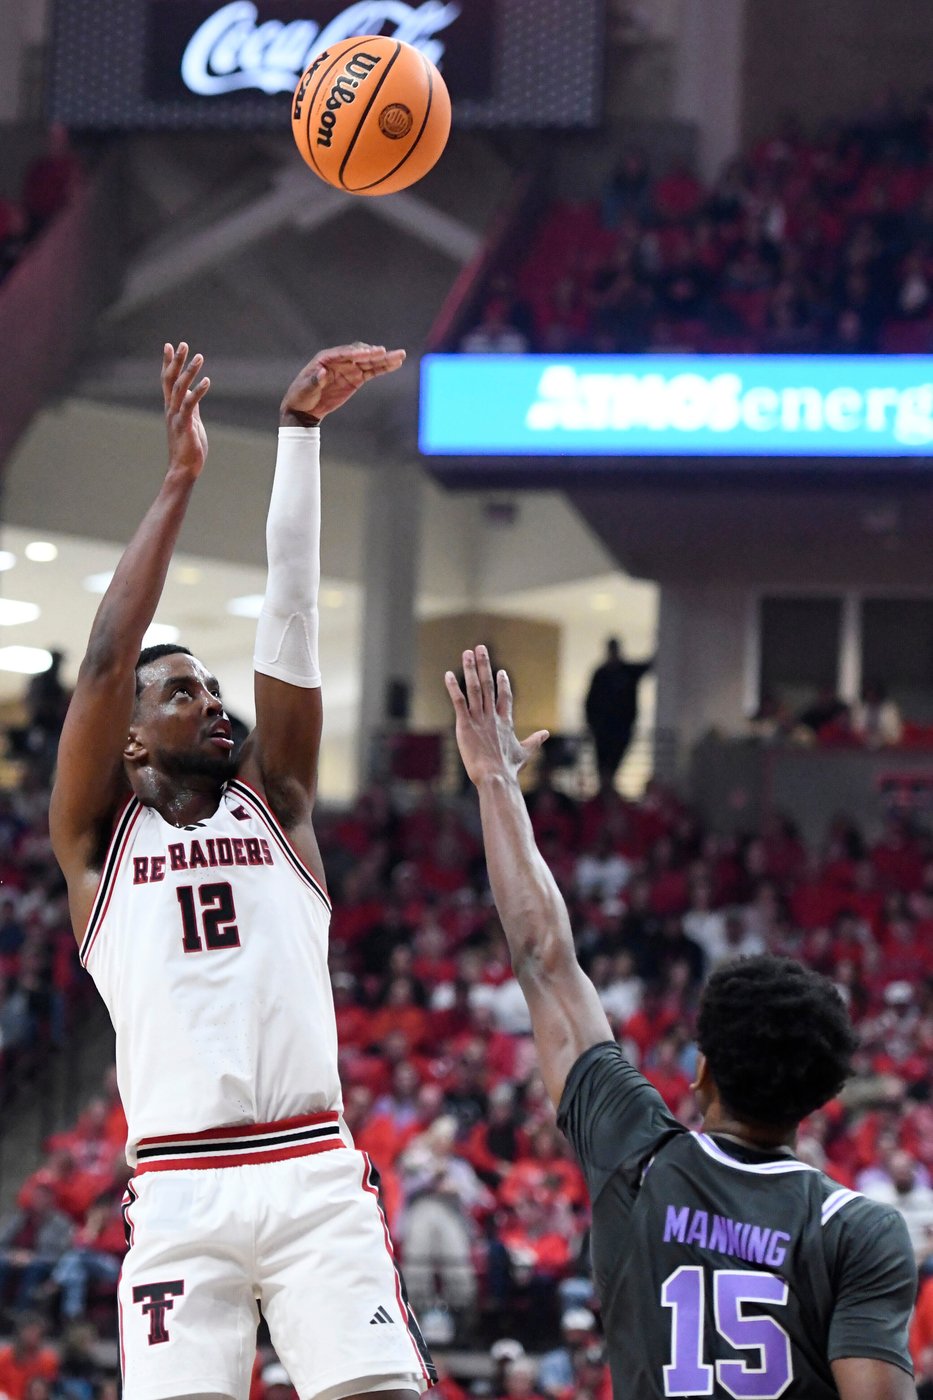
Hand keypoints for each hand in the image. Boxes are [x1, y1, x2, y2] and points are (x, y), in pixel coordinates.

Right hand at [162, 342, 209, 476]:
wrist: (184, 469)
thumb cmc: (188, 448)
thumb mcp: (191, 421)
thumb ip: (191, 406)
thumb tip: (194, 393)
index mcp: (172, 407)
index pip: (167, 381)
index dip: (168, 363)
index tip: (169, 346)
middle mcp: (171, 409)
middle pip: (171, 380)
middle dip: (176, 361)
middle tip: (183, 344)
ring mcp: (177, 417)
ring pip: (180, 389)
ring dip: (189, 371)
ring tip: (199, 357)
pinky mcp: (185, 425)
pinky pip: (190, 405)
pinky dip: (198, 392)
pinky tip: (207, 381)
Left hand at [280, 342, 405, 424]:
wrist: (304, 408)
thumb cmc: (301, 396)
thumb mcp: (305, 389)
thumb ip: (314, 380)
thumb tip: (322, 372)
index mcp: (325, 358)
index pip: (343, 353)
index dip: (356, 353)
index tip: (368, 353)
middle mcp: (340, 360)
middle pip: (359, 354)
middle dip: (373, 353)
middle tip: (385, 352)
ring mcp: (349, 369)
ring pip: (369, 362)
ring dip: (384, 359)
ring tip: (400, 355)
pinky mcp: (356, 378)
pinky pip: (372, 372)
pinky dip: (383, 368)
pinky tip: (395, 364)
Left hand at [445, 647, 548, 786]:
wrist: (496, 776)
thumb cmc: (509, 768)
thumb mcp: (525, 752)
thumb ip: (534, 741)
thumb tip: (546, 734)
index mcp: (505, 721)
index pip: (504, 697)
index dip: (503, 683)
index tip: (500, 671)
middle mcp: (492, 716)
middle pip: (488, 685)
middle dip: (484, 665)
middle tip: (481, 648)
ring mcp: (479, 719)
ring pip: (475, 689)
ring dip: (471, 670)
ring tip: (467, 653)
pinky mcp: (465, 725)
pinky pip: (459, 702)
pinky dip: (453, 688)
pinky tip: (448, 675)